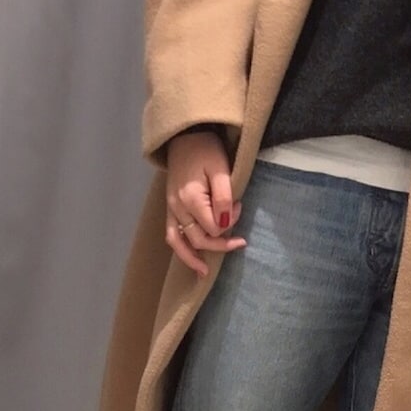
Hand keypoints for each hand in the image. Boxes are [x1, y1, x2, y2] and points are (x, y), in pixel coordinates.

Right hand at [165, 131, 245, 277]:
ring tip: (204, 273)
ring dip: (191, 258)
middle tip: (240, 242)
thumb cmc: (206, 150)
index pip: (212, 226)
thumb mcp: (221, 169)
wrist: (185, 137)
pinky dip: (180, 248)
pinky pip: (171, 234)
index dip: (229, 223)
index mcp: (190, 197)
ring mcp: (171, 208)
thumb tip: (225, 224)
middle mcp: (176, 207)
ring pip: (178, 242)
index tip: (239, 207)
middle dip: (219, 244)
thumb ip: (224, 197)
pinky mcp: (170, 208)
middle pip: (198, 238)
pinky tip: (190, 258)